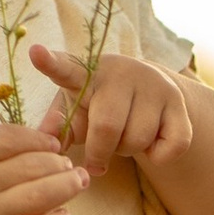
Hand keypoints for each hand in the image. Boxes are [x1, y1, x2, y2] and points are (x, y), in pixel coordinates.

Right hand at [0, 118, 85, 214]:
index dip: (36, 138)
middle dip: (58, 164)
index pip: (5, 138)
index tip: (54, 145)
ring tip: (78, 183)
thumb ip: (18, 151)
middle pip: (28, 166)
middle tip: (71, 169)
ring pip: (37, 196)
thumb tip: (57, 124)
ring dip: (65, 186)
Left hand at [30, 41, 193, 181]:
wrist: (150, 93)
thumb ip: (60, 125)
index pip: (67, 68)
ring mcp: (153, 85)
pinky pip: (170, 147)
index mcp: (87, 73)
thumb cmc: (102, 105)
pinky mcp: (178, 102)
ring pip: (138, 140)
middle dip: (100, 153)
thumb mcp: (77, 111)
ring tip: (125, 137)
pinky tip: (152, 143)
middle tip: (97, 160)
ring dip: (128, 152)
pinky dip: (158, 157)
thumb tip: (44, 139)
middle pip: (107, 126)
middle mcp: (122, 72)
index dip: (51, 63)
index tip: (35, 53)